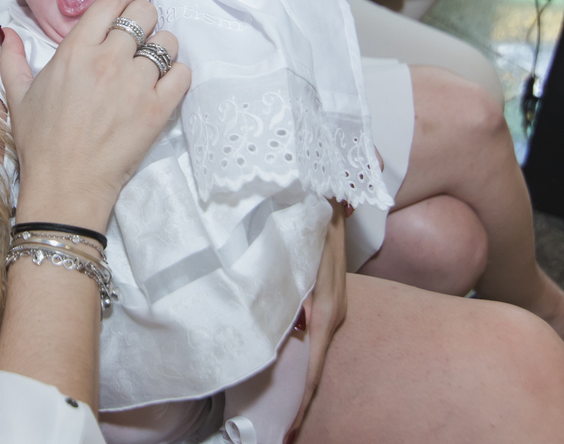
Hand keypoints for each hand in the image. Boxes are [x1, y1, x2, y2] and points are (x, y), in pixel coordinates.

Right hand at [0, 0, 190, 229]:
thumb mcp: (18, 97)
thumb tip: (6, 31)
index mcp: (74, 50)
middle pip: (145, 14)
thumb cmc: (40, 143)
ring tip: (151, 62)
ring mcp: (135, 85)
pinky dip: (177, 74)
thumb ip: (12, 59)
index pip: (112, 1)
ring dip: (162, 47)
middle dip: (145, 18)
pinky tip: (163, 83)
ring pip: (167, 43)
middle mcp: (107, 60)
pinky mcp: (157, 110)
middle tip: (140, 33)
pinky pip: (182, 74)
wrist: (65, 185)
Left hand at [287, 200, 348, 437]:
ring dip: (302, 377)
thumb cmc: (308, 224)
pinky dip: (305, 357)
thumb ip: (299, 296)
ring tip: (284, 408)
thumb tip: (304, 328)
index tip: (289, 432)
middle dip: (300, 398)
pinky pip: (315, 336)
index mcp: (325, 313)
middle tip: (282, 430)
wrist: (332, 196)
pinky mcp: (328, 300)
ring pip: (315, 352)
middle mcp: (333, 315)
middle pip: (316, 368)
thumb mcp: (299, 260)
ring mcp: (333, 309)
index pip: (316, 369)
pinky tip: (292, 366)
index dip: (303, 402)